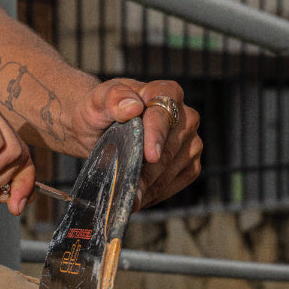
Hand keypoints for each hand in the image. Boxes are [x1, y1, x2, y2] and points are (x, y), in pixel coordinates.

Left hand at [72, 78, 201, 208]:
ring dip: (148, 187)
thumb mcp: (98, 100)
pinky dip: (154, 193)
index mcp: (166, 93)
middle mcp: (185, 116)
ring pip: (172, 171)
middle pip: (169, 150)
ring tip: (126, 194)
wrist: (98, 129)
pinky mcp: (189, 164)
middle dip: (146, 173)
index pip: (165, 116)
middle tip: (125, 189)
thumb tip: (132, 107)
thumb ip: (113, 98)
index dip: (157, 136)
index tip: (151, 156)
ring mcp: (190, 142)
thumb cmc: (99, 111)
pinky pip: (175, 184)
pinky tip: (137, 195)